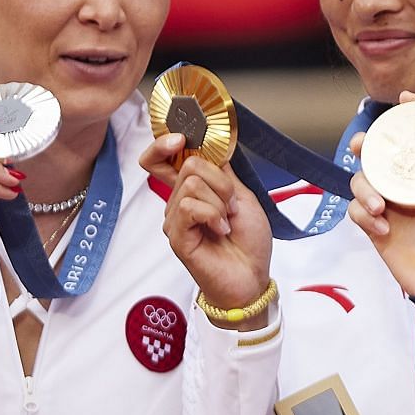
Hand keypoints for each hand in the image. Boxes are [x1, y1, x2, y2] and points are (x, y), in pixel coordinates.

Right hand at [140, 135, 273, 326]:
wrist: (252, 277)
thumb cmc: (248, 243)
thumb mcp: (242, 196)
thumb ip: (222, 171)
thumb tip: (210, 144)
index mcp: (193, 190)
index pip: (162, 158)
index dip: (165, 143)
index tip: (181, 137)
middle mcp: (179, 202)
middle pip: (188, 165)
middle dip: (220, 182)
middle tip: (231, 205)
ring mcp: (176, 219)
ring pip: (192, 185)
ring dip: (220, 202)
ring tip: (226, 223)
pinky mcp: (177, 236)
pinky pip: (190, 207)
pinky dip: (213, 215)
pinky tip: (220, 230)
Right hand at [346, 101, 414, 296]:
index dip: (410, 116)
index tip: (404, 99)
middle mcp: (409, 186)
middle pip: (379, 155)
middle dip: (367, 145)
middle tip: (363, 145)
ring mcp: (391, 206)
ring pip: (362, 181)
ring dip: (364, 189)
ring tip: (381, 207)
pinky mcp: (376, 228)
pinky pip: (357, 212)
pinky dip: (363, 215)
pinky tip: (382, 228)